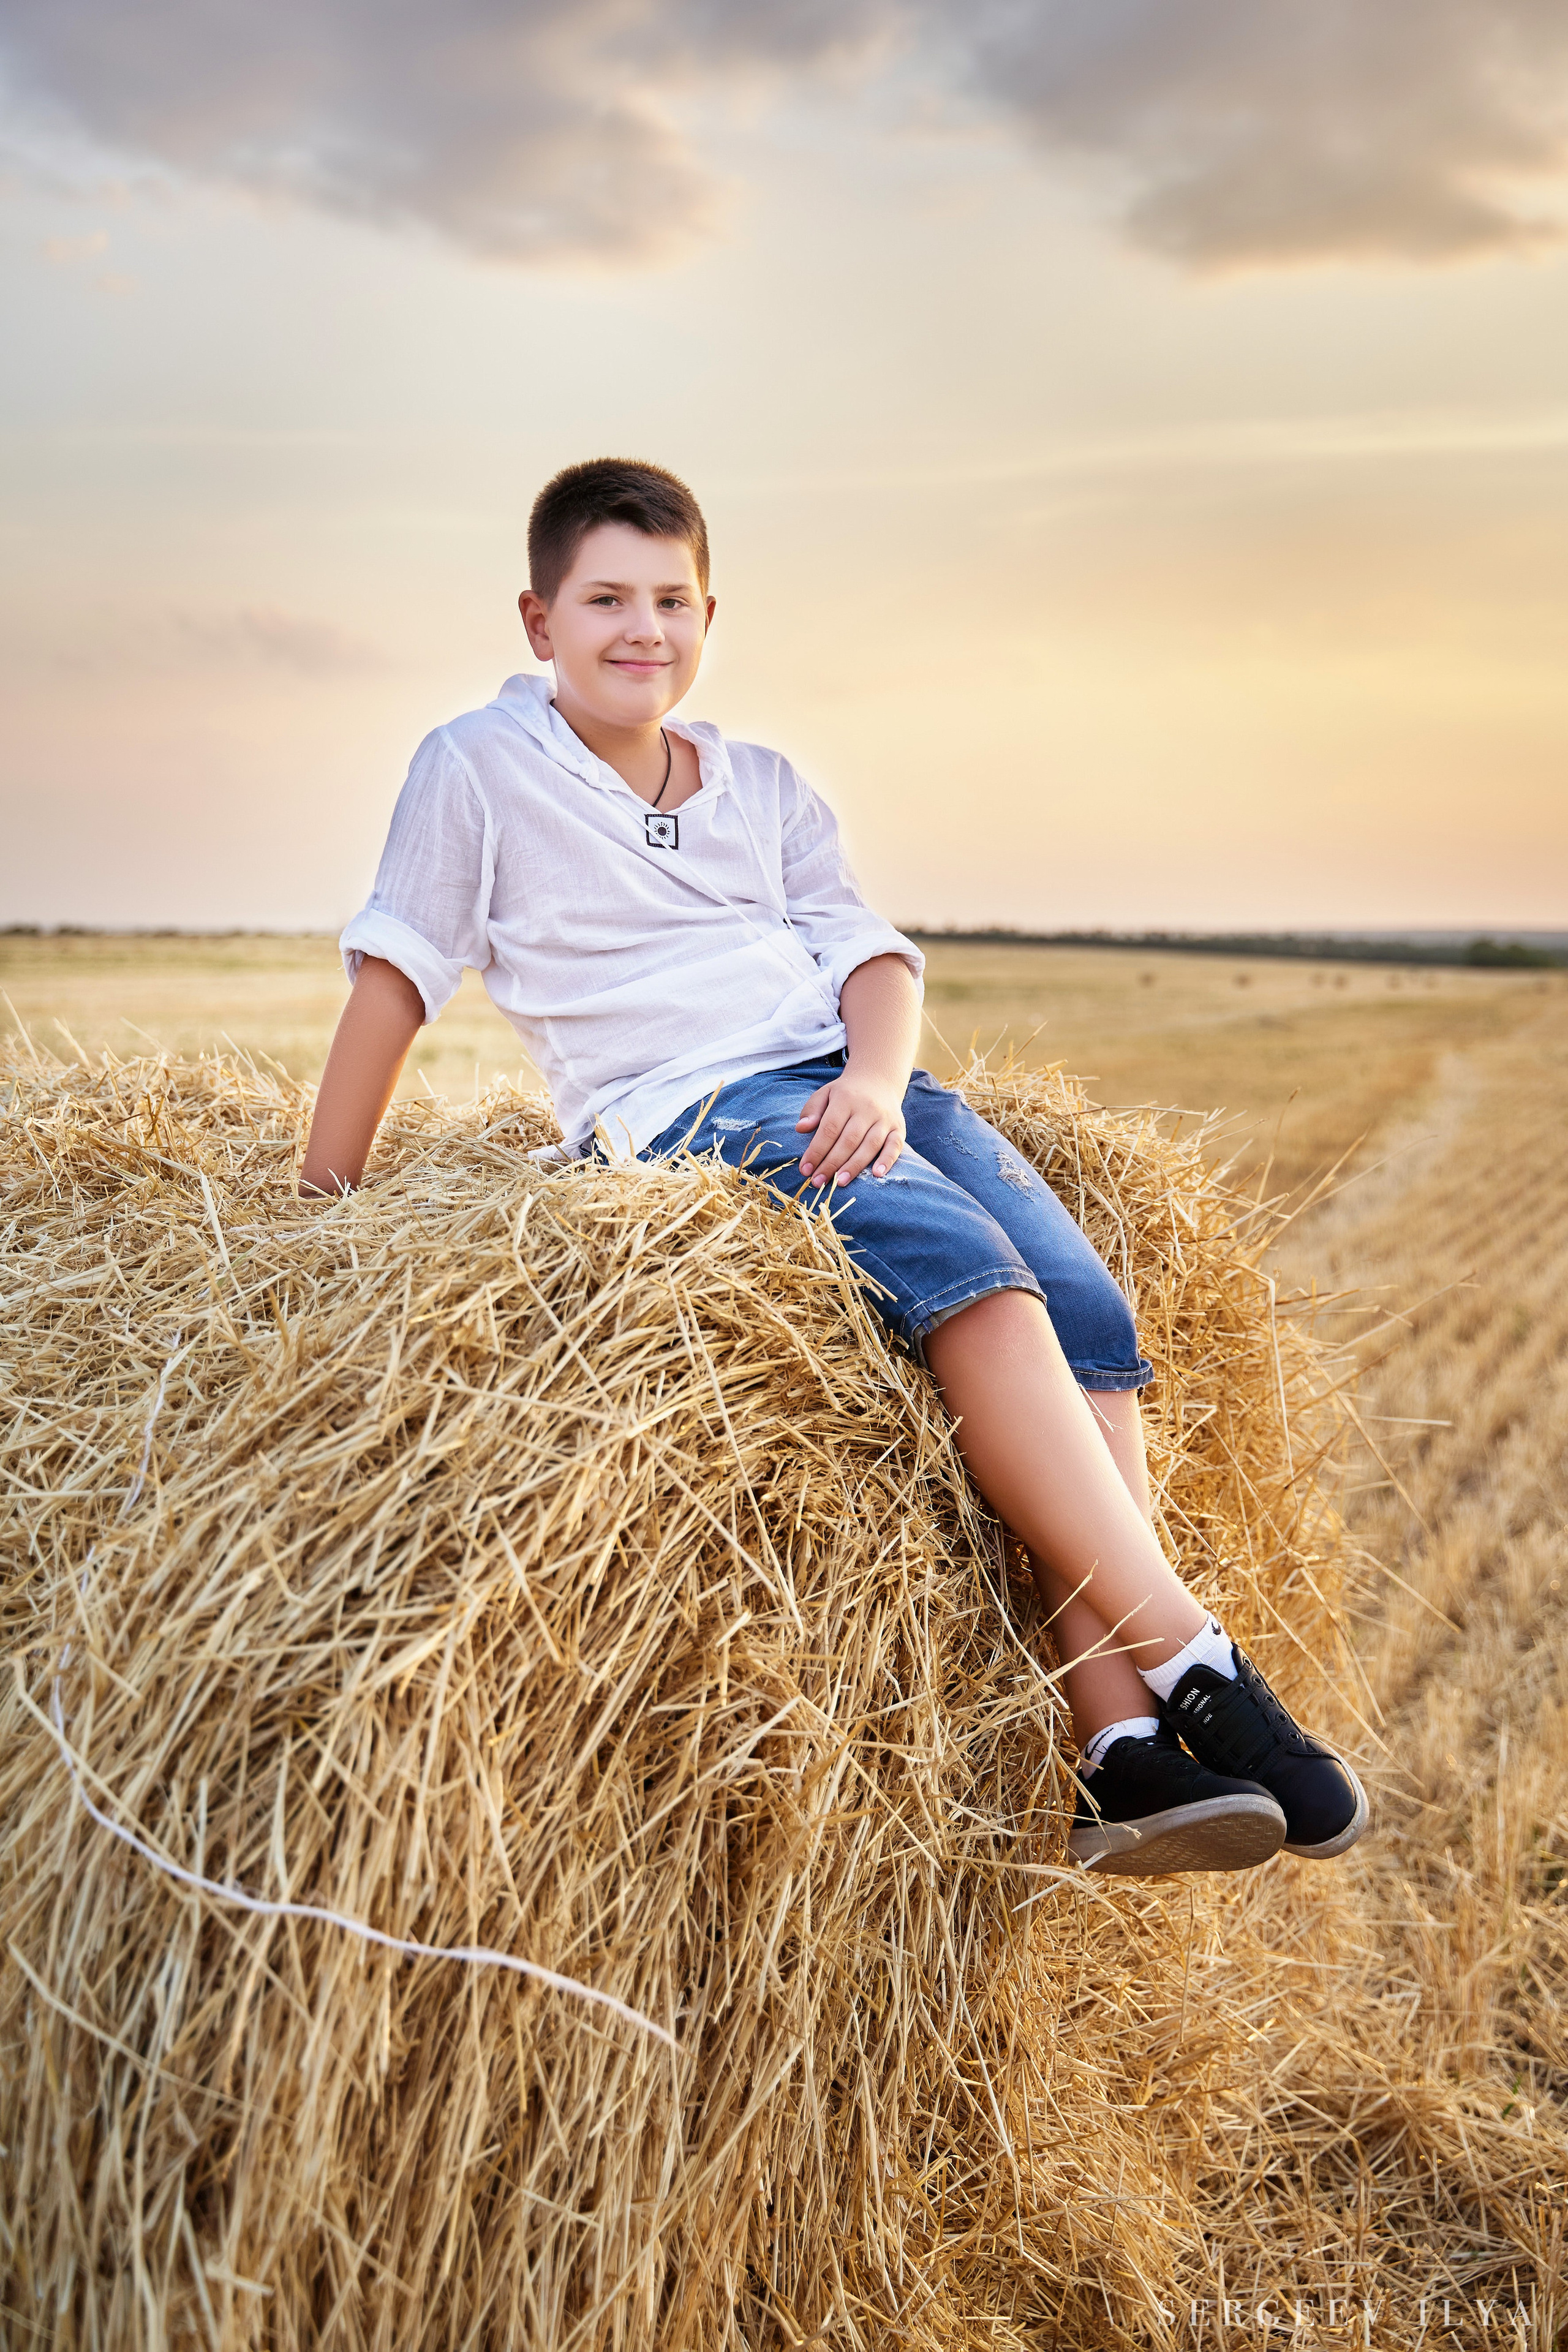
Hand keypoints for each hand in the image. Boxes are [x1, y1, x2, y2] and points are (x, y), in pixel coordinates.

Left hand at [796, 1070, 905, 1185]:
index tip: (805, 1169)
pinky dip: (887, 1160)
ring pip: (870, 1145)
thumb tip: (800, 1128)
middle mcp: (867, 1109)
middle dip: (832, 1163)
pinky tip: (877, 1174)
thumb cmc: (846, 1093)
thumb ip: (812, 1110)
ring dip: (854, 1166)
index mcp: (845, 1099)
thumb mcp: (825, 1094)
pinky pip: (895, 1145)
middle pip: (849, 1140)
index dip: (817, 1151)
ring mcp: (885, 1119)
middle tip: (818, 1182)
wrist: (878, 1080)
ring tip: (840, 1182)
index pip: (829, 1128)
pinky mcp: (899, 1127)